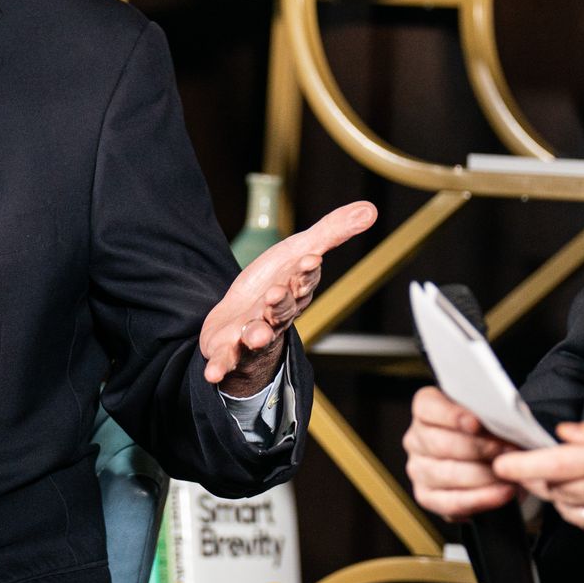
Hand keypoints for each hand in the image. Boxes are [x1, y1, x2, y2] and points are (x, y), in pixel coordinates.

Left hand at [200, 200, 375, 393]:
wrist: (239, 322)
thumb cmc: (272, 284)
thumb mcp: (298, 251)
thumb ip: (331, 232)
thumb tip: (371, 208)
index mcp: (295, 292)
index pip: (303, 282)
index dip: (305, 273)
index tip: (308, 260)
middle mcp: (277, 317)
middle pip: (282, 310)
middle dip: (281, 303)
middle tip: (277, 293)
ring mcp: (253, 336)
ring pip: (258, 336)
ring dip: (257, 335)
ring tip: (255, 334)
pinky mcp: (229, 351)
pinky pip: (226, 361)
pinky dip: (220, 367)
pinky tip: (212, 374)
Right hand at [403, 387, 517, 520]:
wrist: (492, 463)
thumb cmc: (490, 432)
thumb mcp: (489, 415)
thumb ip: (489, 414)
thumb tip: (504, 421)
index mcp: (425, 408)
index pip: (428, 408)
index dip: (453, 416)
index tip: (476, 424)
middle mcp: (416, 438)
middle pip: (441, 444)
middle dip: (480, 448)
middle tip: (509, 451)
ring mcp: (418, 469)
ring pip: (448, 474)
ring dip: (485, 475)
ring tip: (509, 472)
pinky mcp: (426, 497)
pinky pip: (452, 502)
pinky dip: (482, 498)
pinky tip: (503, 492)